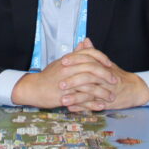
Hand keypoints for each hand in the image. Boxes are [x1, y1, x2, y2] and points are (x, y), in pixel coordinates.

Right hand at [11, 39, 148, 111]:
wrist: (33, 88)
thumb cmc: (48, 76)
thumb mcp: (62, 62)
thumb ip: (75, 54)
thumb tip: (85, 43)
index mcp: (69, 60)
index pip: (89, 54)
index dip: (101, 58)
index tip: (110, 64)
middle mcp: (69, 69)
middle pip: (92, 69)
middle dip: (106, 75)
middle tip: (115, 81)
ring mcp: (67, 83)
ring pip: (90, 86)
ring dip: (102, 92)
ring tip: (111, 97)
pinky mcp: (65, 96)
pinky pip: (83, 100)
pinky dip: (93, 103)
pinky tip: (101, 106)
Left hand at [59, 39, 148, 111]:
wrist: (134, 89)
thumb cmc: (117, 75)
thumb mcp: (106, 63)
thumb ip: (93, 53)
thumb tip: (84, 41)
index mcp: (102, 67)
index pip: (88, 60)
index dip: (75, 60)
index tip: (63, 61)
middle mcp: (105, 78)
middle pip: (88, 77)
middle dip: (73, 80)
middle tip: (60, 83)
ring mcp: (106, 91)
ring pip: (90, 93)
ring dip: (75, 97)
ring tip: (62, 99)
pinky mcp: (107, 103)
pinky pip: (93, 106)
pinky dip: (82, 108)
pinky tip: (71, 108)